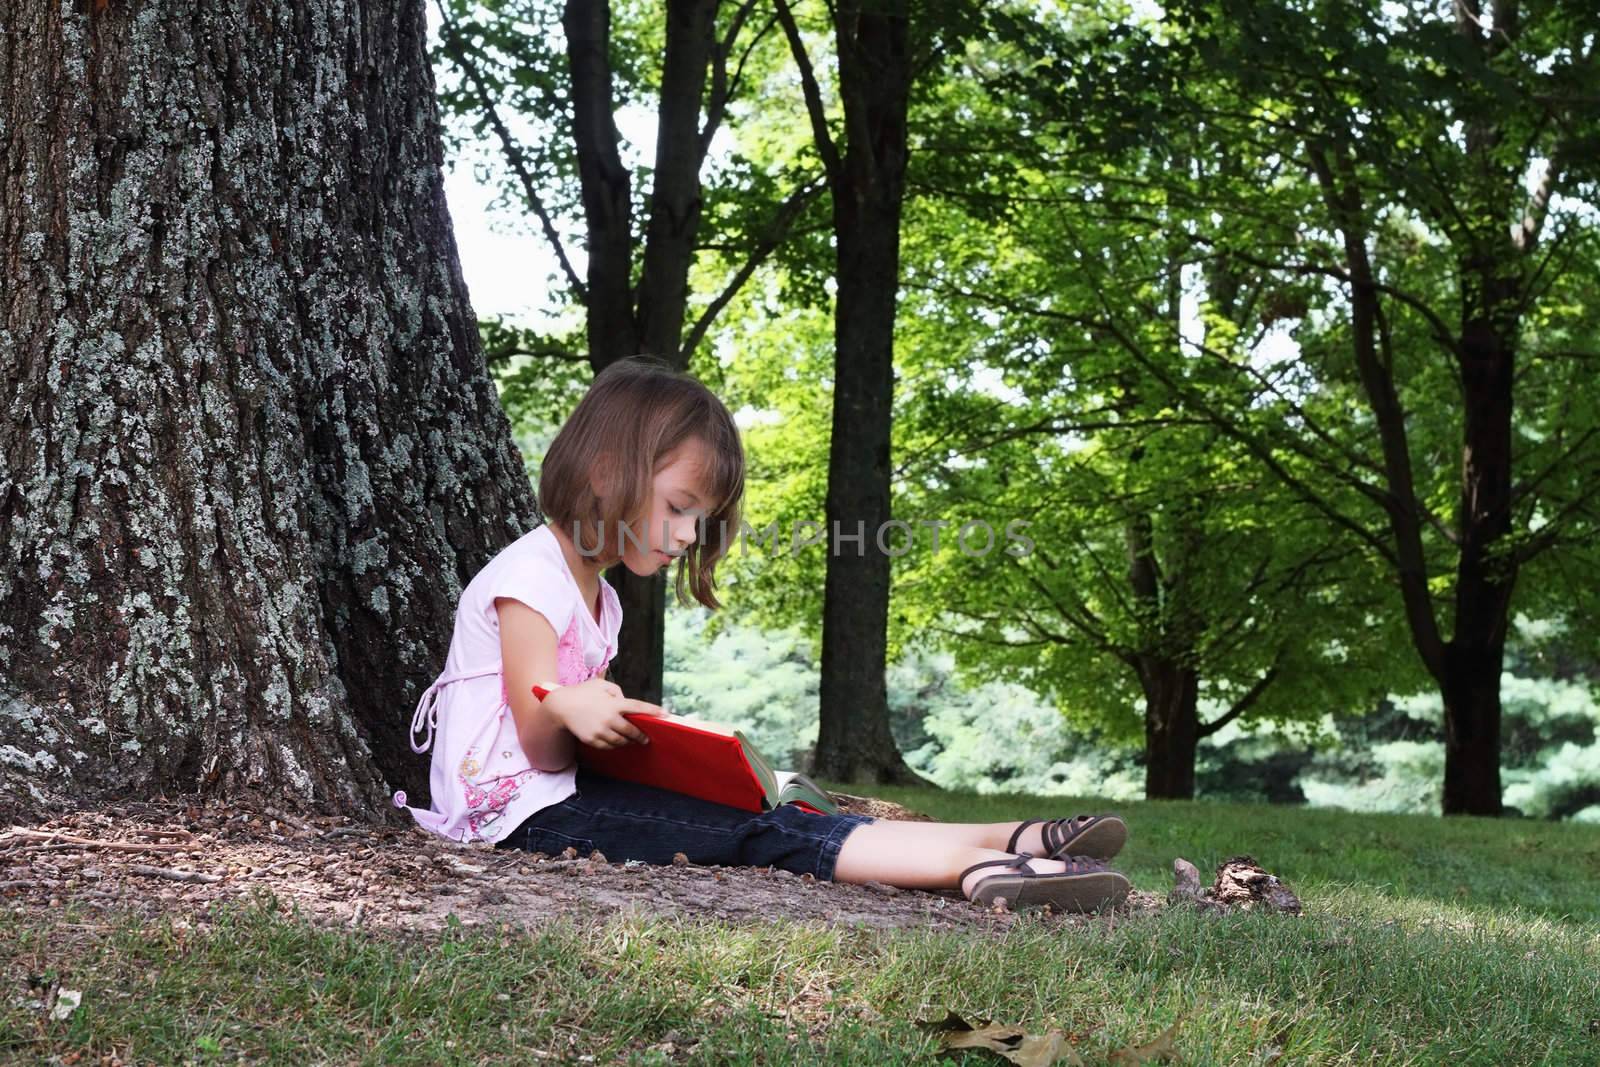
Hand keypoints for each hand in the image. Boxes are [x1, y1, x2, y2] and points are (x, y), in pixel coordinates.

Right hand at [542, 678, 666, 748]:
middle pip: (632, 731)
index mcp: (613, 703)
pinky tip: (614, 740)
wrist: (560, 707)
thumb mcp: (600, 685)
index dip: (653, 711)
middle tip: (646, 738)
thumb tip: (625, 702)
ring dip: (627, 741)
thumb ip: (616, 691)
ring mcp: (600, 731)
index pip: (638, 707)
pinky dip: (613, 744)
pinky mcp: (592, 740)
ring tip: (630, 740)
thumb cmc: (582, 692)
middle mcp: (609, 718)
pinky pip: (608, 746)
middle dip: (641, 736)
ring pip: (620, 741)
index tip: (665, 714)